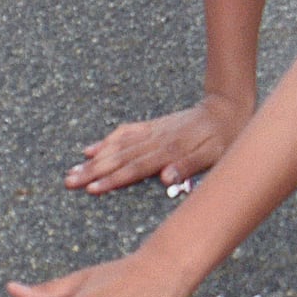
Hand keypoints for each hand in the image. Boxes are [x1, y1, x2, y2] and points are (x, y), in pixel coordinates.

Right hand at [63, 94, 248, 195]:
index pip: (136, 168)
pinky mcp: (153, 126)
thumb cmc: (224, 137)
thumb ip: (189, 166)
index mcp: (170, 150)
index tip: (92, 189)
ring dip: (95, 159)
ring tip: (71, 171)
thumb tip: (164, 178)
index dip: (113, 179)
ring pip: (118, 146)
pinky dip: (107, 141)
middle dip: (93, 171)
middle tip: (69, 182)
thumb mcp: (215, 154)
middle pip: (120, 158)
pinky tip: (90, 149)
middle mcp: (156, 140)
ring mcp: (152, 132)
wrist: (227, 107)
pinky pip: (126, 132)